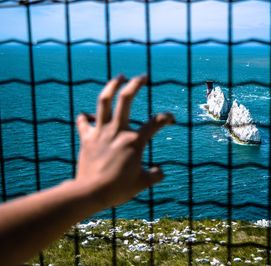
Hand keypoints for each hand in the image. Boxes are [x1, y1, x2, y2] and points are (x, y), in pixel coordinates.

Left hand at [75, 75, 174, 208]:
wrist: (90, 193)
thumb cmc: (118, 189)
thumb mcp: (142, 184)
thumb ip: (154, 176)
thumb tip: (160, 172)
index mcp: (134, 141)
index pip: (154, 123)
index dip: (166, 117)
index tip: (171, 118)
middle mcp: (118, 132)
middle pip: (126, 100)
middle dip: (135, 84)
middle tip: (142, 76)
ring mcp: (101, 132)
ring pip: (104, 102)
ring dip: (111, 86)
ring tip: (118, 77)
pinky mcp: (87, 139)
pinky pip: (84, 122)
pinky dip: (85, 117)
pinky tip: (87, 114)